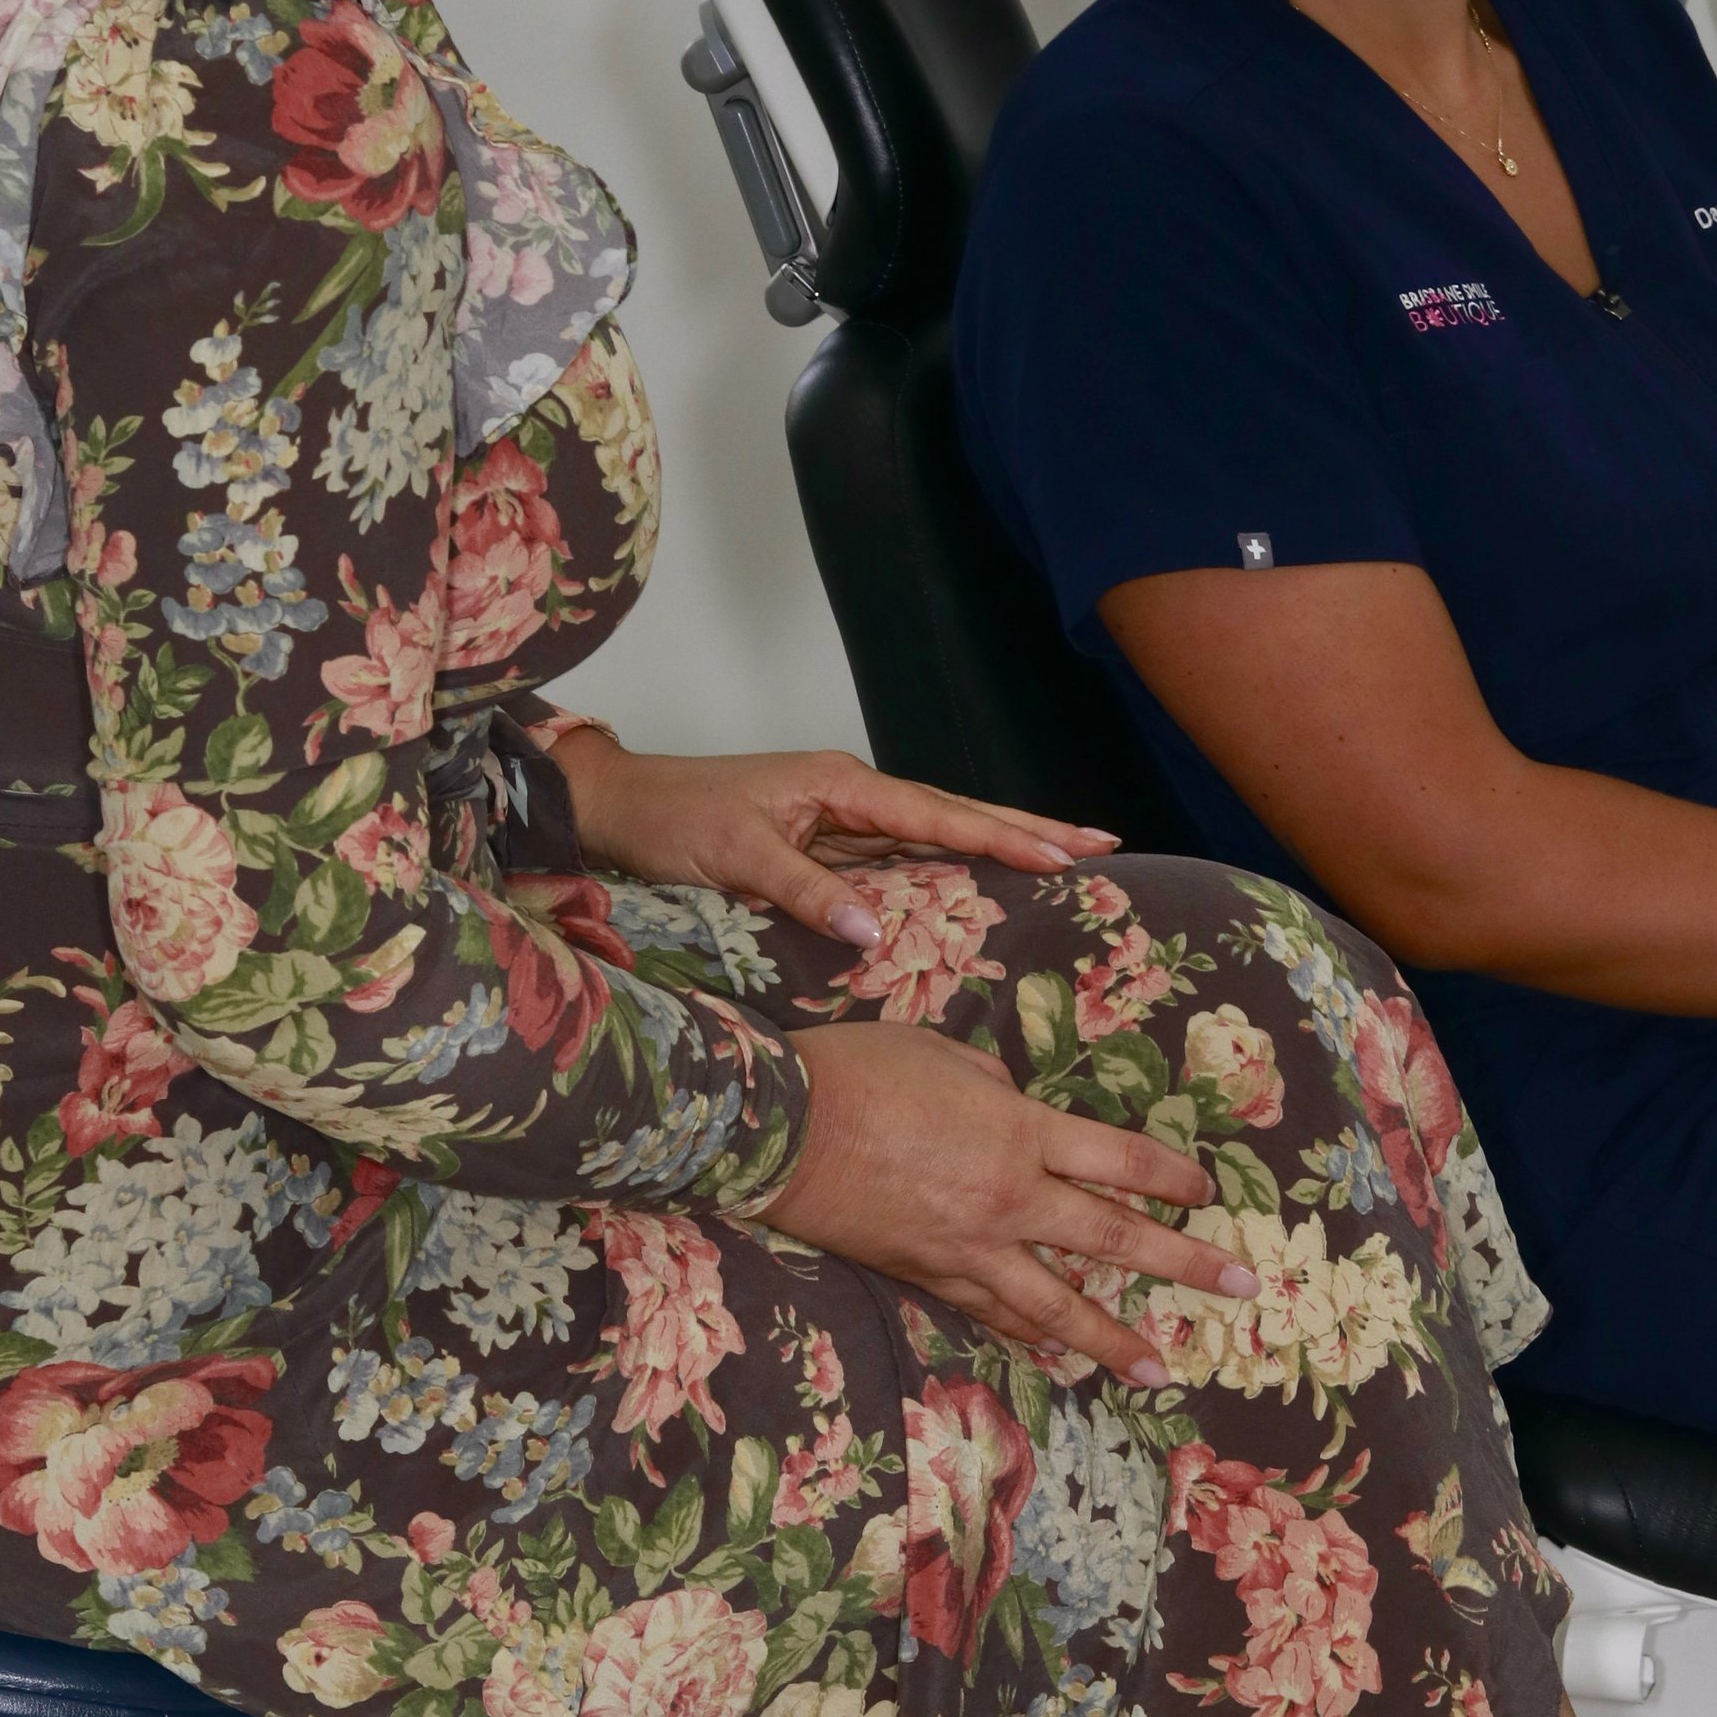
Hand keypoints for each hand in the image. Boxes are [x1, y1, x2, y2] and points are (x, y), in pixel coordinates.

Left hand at [551, 733, 1119, 947]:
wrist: (617, 808)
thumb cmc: (668, 822)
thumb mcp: (734, 856)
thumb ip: (805, 892)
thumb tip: (874, 931)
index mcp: (839, 785)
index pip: (938, 815)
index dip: (1003, 835)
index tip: (1064, 852)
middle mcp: (849, 795)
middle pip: (954, 813)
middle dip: (1026, 828)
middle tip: (1099, 844)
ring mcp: (839, 817)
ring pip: (934, 832)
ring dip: (995, 843)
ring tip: (1061, 856)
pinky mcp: (823, 842)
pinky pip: (900, 855)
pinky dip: (946, 864)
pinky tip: (978, 880)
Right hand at [760, 1022, 1256, 1383]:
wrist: (778, 1128)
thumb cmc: (857, 1070)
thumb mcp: (939, 1051)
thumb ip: (992, 1080)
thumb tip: (1013, 1098)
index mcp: (1021, 1129)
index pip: (1121, 1159)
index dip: (1172, 1177)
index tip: (1209, 1195)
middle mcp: (1010, 1197)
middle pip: (1114, 1238)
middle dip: (1186, 1264)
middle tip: (1243, 1288)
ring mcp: (969, 1247)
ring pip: (1058, 1304)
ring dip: (1113, 1338)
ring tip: (1159, 1371)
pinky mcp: (925, 1275)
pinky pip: (990, 1312)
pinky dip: (1028, 1336)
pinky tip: (1056, 1357)